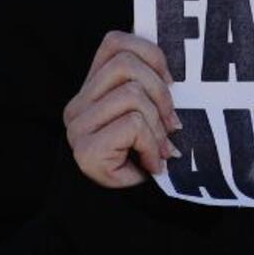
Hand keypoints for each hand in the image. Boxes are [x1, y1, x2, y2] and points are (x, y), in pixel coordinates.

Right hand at [64, 32, 183, 188]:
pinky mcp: (86, 149)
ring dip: (157, 124)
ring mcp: (78, 127)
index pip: (114, 42)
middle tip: (171, 124)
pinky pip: (133, 125)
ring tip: (160, 148)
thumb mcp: (151, 115)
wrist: (131, 211)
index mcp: (91, 91)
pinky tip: (153, 163)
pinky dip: (152, 145)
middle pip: (125, 64)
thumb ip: (150, 88)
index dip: (149, 54)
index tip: (169, 82)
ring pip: (132, 94)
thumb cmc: (147, 159)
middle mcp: (77, 105)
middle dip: (160, 92)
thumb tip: (176, 73)